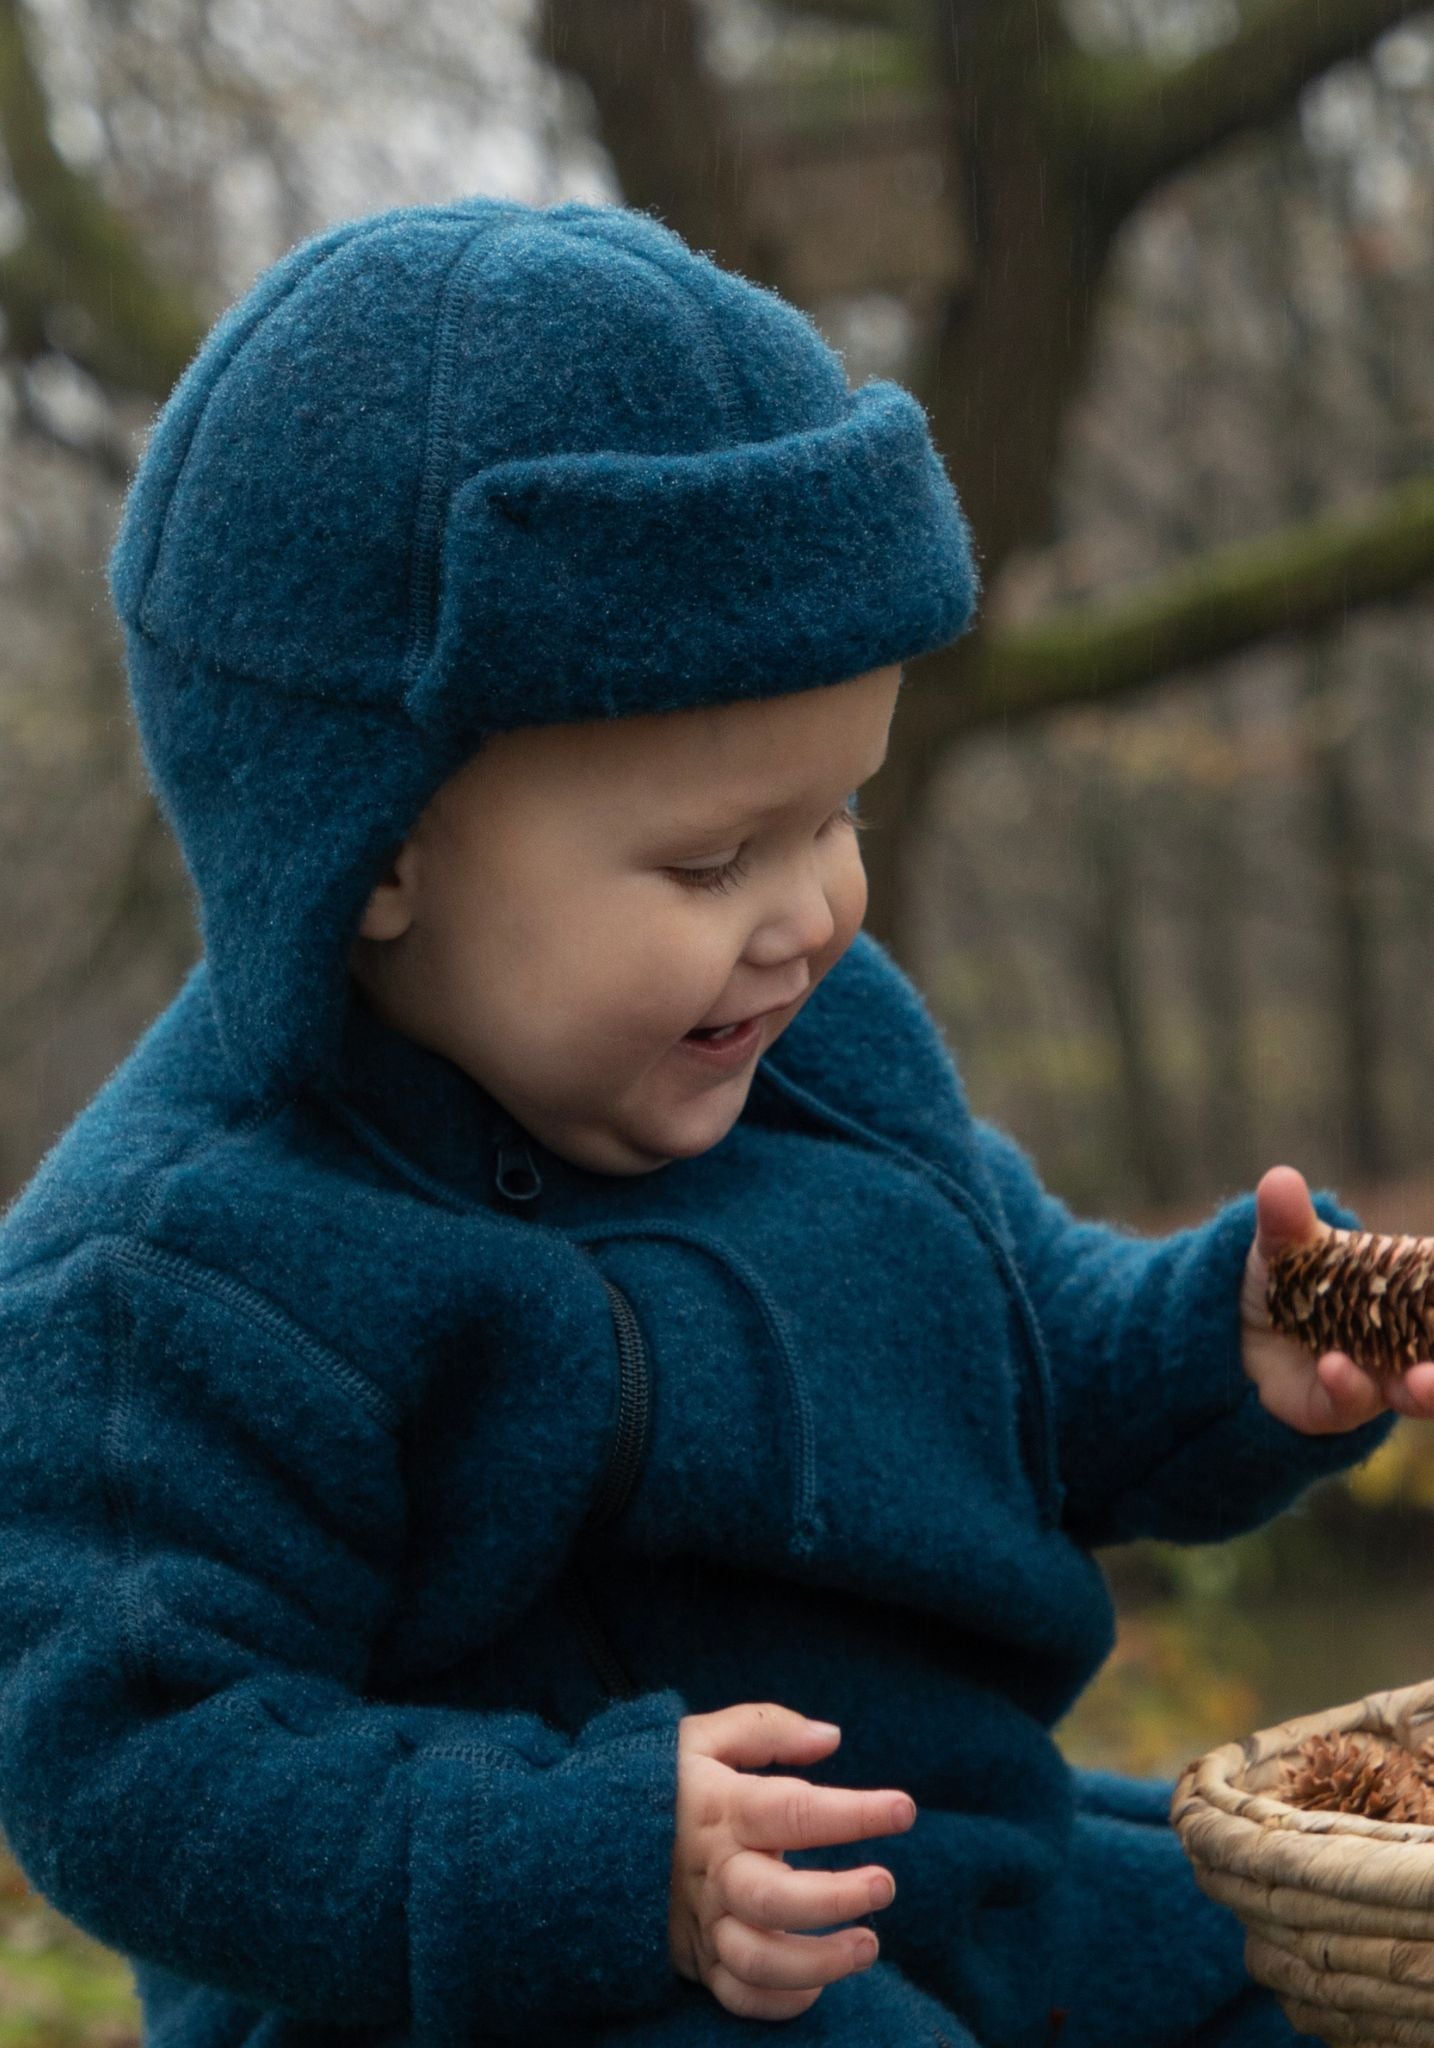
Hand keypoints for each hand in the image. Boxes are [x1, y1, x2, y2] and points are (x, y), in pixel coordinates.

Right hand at [667, 1701, 914, 2021]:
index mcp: (719, 1810)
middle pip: (777, 1898)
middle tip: (885, 1884)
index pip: (794, 1810)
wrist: (578, 1842)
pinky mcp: (695, 1961)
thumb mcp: (700, 1737)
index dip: (855, 1812)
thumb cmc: (658, 1783)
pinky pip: (740, 1997)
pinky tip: (819, 1981)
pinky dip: (784, 2000)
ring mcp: (702, 1923)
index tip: (905, 1810)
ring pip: (762, 1961)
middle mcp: (713, 1872)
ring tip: (868, 1945)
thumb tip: (831, 1739)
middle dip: (838, 1897)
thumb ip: (766, 1729)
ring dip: (822, 1961)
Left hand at [1241, 1164, 1433, 1430]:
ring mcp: (1375, 1377)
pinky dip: (1350, 1387)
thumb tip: (1279, 1179)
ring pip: (1416, 1394)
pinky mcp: (1335, 1408)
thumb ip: (1287, 1221)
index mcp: (1406, 1289)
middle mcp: (1403, 1340)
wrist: (1230, 1331)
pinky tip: (1334, 1366)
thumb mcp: (1282, 1248)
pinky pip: (1352, 1405)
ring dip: (1428, 1390)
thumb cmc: (1280, 1280)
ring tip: (1422, 1381)